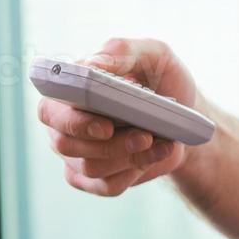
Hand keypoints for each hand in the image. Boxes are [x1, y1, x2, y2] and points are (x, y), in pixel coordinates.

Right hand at [37, 37, 199, 196]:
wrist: (188, 113)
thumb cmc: (161, 77)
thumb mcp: (152, 54)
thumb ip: (120, 52)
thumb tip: (91, 64)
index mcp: (68, 93)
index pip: (49, 110)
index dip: (72, 121)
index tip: (105, 125)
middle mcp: (65, 126)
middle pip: (66, 144)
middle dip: (109, 144)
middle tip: (144, 136)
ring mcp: (79, 155)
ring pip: (90, 167)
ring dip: (128, 157)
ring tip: (158, 141)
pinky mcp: (98, 178)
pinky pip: (107, 186)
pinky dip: (134, 173)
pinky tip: (156, 155)